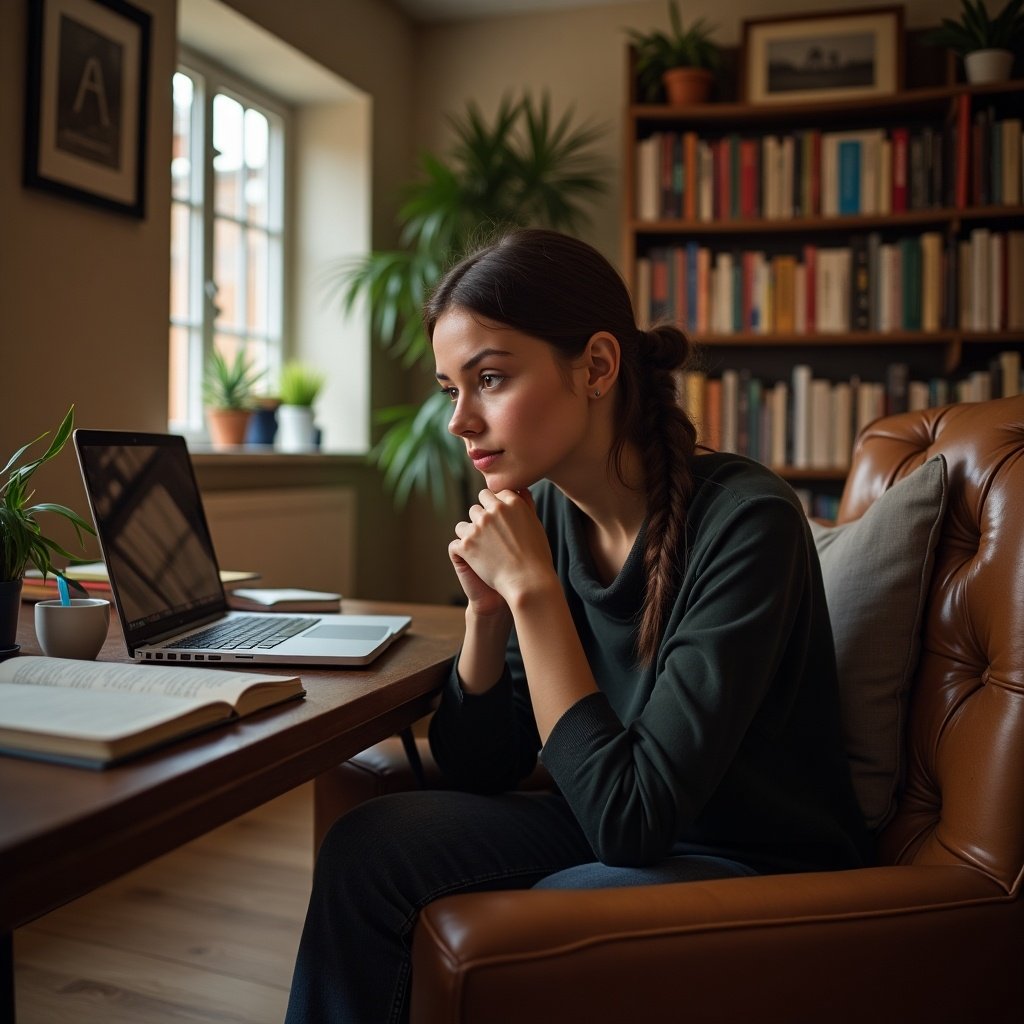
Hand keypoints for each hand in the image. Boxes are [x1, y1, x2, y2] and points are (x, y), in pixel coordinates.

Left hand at [450, 488, 555, 606]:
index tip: (500, 524)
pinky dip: (462, 552)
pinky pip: (456, 543)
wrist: (528, 582)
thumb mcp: (536, 525)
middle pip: (477, 506)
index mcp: (512, 502)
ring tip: (482, 552)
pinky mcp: (466, 544)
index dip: (495, 509)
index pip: (495, 494)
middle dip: (481, 519)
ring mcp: (478, 526)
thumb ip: (525, 505)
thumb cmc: (537, 556)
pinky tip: (474, 562)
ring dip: (469, 535)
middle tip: (490, 539)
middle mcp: (494, 510)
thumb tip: (519, 490)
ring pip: (463, 525)